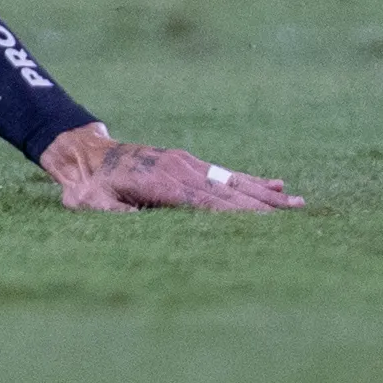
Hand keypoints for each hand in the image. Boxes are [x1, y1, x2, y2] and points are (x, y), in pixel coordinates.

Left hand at [39, 125, 302, 212]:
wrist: (83, 152)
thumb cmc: (87, 186)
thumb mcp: (93, 206)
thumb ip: (119, 217)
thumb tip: (143, 230)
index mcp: (161, 183)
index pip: (207, 204)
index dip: (237, 215)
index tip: (267, 226)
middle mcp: (180, 169)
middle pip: (229, 193)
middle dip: (263, 207)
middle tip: (299, 218)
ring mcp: (186, 163)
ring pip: (233, 182)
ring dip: (266, 194)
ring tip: (298, 204)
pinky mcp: (188, 162)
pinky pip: (225, 173)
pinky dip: (251, 180)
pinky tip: (277, 184)